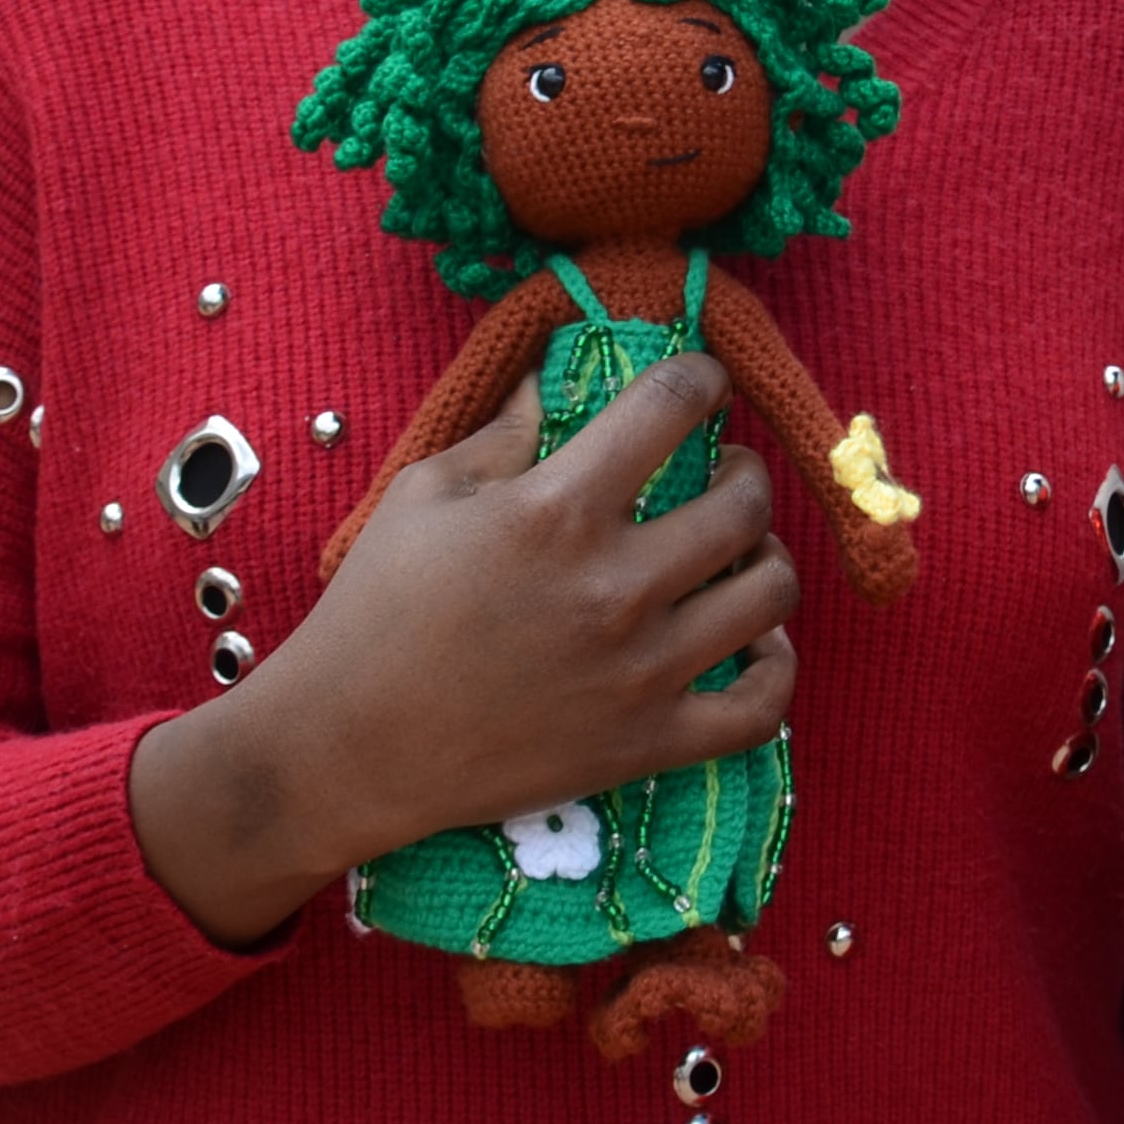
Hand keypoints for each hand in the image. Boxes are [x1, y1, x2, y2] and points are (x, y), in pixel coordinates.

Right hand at [125, 354, 799, 948]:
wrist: (347, 749)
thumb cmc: (375, 611)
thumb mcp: (424, 495)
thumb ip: (504, 431)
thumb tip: (552, 374)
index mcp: (558, 510)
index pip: (671, 407)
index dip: (700, 377)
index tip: (700, 382)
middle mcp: (616, 585)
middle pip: (744, 501)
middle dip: (743, 469)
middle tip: (720, 469)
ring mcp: (641, 671)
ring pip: (770, 594)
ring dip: (768, 555)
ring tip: (740, 548)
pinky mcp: (646, 745)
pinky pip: (759, 708)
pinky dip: (776, 667)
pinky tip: (756, 640)